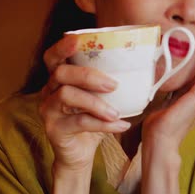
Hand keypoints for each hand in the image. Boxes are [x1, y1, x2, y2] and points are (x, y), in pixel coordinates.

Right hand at [38, 35, 130, 171]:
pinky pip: (78, 122)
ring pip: (66, 96)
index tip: (78, 39)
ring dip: (96, 103)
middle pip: (61, 73)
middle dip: (88, 75)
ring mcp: (48, 110)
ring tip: (116, 112)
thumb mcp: (101, 98)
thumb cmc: (92, 119)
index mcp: (58, 78)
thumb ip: (111, 81)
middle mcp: (48, 91)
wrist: (80, 154)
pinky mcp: (54, 130)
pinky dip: (103, 124)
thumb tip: (146, 64)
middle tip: (113, 84)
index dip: (62, 46)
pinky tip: (121, 125)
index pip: (52, 56)